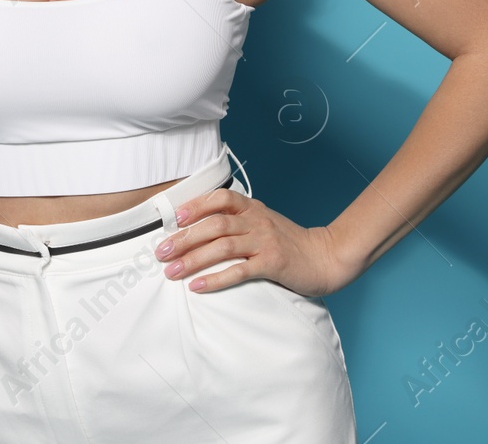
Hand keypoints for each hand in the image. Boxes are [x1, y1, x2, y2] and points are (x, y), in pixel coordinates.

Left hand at [155, 187, 350, 297]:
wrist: (326, 257)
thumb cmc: (290, 243)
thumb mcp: (264, 223)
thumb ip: (238, 222)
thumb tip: (199, 229)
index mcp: (253, 208)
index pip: (220, 199)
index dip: (195, 206)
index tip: (174, 218)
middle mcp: (257, 221)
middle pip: (214, 224)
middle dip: (184, 238)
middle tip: (161, 252)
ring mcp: (265, 241)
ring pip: (222, 246)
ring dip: (193, 259)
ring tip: (172, 272)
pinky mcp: (273, 263)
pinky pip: (239, 271)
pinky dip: (216, 279)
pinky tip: (198, 287)